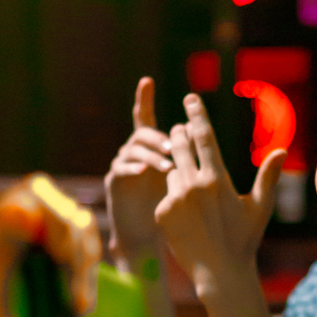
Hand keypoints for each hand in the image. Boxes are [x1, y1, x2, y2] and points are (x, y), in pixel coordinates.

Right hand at [106, 77, 173, 263]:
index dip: (144, 99)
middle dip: (157, 137)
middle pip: (142, 133)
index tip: (147, 80)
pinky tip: (144, 171)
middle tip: (174, 146)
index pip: (146, 117)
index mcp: (151, 148)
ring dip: (151, 154)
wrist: (148, 237)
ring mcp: (122, 166)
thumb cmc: (171, 208)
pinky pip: (121, 169)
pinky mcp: (115, 183)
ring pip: (133, 150)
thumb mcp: (182, 178)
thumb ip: (189, 155)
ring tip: (167, 165)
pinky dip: (133, 168)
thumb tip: (201, 131)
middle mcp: (134, 152)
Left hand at [155, 93, 284, 300]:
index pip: (203, 136)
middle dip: (178, 135)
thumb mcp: (259, 207)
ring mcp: (175, 198)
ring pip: (171, 170)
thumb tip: (282, 150)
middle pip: (179, 145)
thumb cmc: (243, 240)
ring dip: (177, 171)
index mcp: (217, 179)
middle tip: (178, 129)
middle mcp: (194, 184)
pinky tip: (184, 215)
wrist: (219, 273)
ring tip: (190, 189)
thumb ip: (268, 176)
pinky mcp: (162, 212)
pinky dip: (172, 198)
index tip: (189, 98)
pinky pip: (164, 194)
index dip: (196, 114)